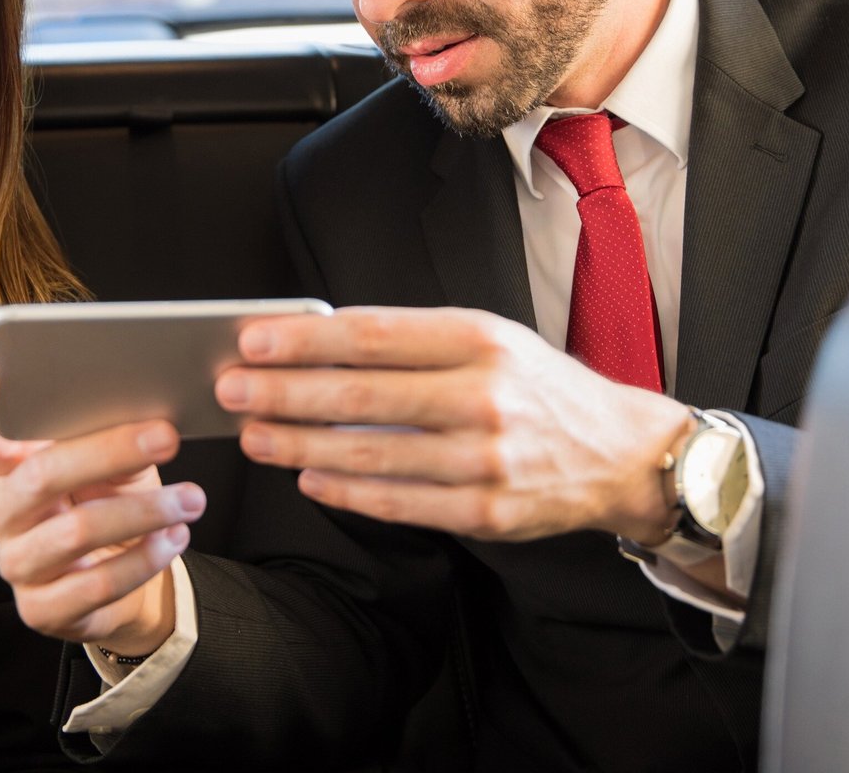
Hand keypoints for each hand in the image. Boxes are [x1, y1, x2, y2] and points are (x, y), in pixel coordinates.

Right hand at [0, 364, 205, 653]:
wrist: (125, 571)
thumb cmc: (110, 495)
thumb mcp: (112, 458)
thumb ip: (110, 432)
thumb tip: (147, 416)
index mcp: (7, 462)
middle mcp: (1, 511)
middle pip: (39, 475)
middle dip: (109, 451)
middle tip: (167, 436)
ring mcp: (17, 563)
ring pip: (76, 531)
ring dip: (145, 511)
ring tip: (191, 498)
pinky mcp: (41, 609)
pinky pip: (97, 585)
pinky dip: (145, 558)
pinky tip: (174, 537)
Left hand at [215, 307, 690, 544]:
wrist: (618, 451)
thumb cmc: (538, 385)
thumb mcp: (490, 338)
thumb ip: (414, 340)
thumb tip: (320, 345)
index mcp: (480, 338)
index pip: (373, 335)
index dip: (305, 339)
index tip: (253, 339)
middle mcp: (484, 395)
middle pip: (361, 396)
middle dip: (284, 392)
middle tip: (231, 388)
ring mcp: (487, 460)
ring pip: (371, 455)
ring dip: (298, 444)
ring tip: (253, 433)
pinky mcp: (489, 513)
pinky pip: (401, 503)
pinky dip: (347, 491)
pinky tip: (308, 475)